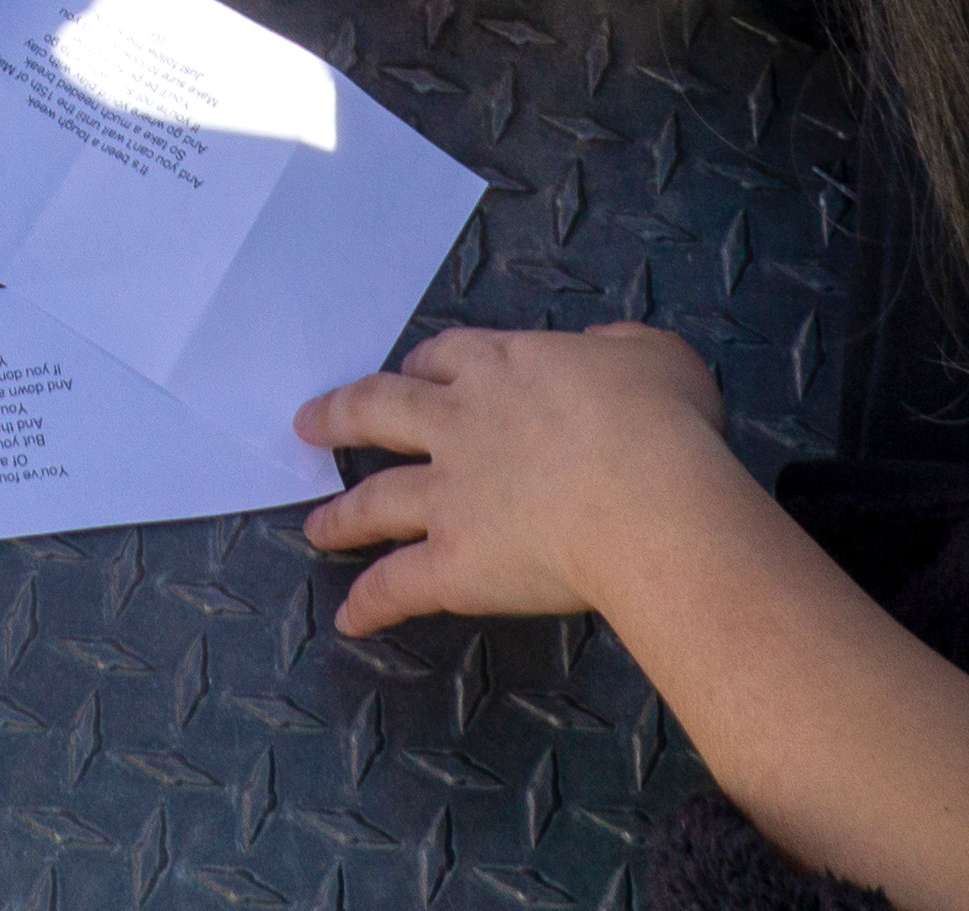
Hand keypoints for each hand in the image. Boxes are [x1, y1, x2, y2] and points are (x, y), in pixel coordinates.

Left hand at [299, 325, 755, 632]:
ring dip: (340, 516)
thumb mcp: (655, 356)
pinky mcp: (452, 564)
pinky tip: (351, 619)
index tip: (410, 373)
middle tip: (306, 425)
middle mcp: (458, 425)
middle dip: (338, 416)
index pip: (445, 358)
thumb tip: (603, 351)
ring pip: (374, 501)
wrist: (646, 499)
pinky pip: (398, 586)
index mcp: (502, 368)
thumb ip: (620, 350)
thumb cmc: (662, 424)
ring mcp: (448, 496)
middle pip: (378, 411)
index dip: (422, 367)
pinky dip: (371, 604)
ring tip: (314, 528)